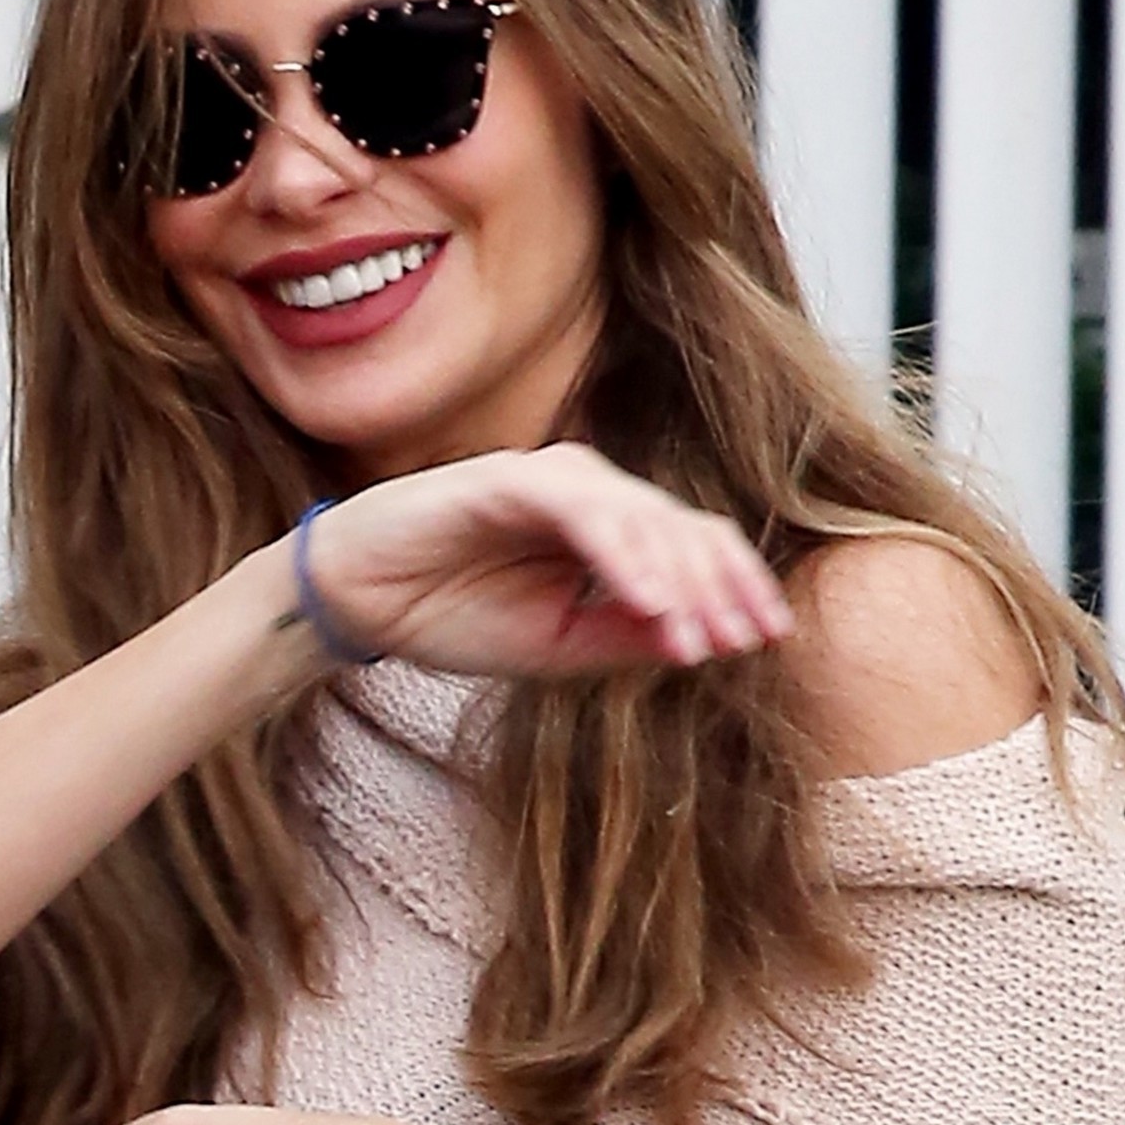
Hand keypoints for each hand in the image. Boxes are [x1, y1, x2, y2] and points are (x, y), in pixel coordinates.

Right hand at [297, 442, 792, 676]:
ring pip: (644, 518)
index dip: (733, 588)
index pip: (691, 547)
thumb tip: (706, 643)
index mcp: (608, 532)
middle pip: (683, 527)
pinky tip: (647, 601)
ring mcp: (553, 480)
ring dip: (678, 582)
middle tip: (745, 641)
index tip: (763, 640)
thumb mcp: (558, 646)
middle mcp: (591, 494)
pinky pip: (585, 512)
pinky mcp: (511, 478)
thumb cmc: (453, 615)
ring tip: (699, 639)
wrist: (361, 602)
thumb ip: (628, 638)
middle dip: (720, 588)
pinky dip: (623, 556)